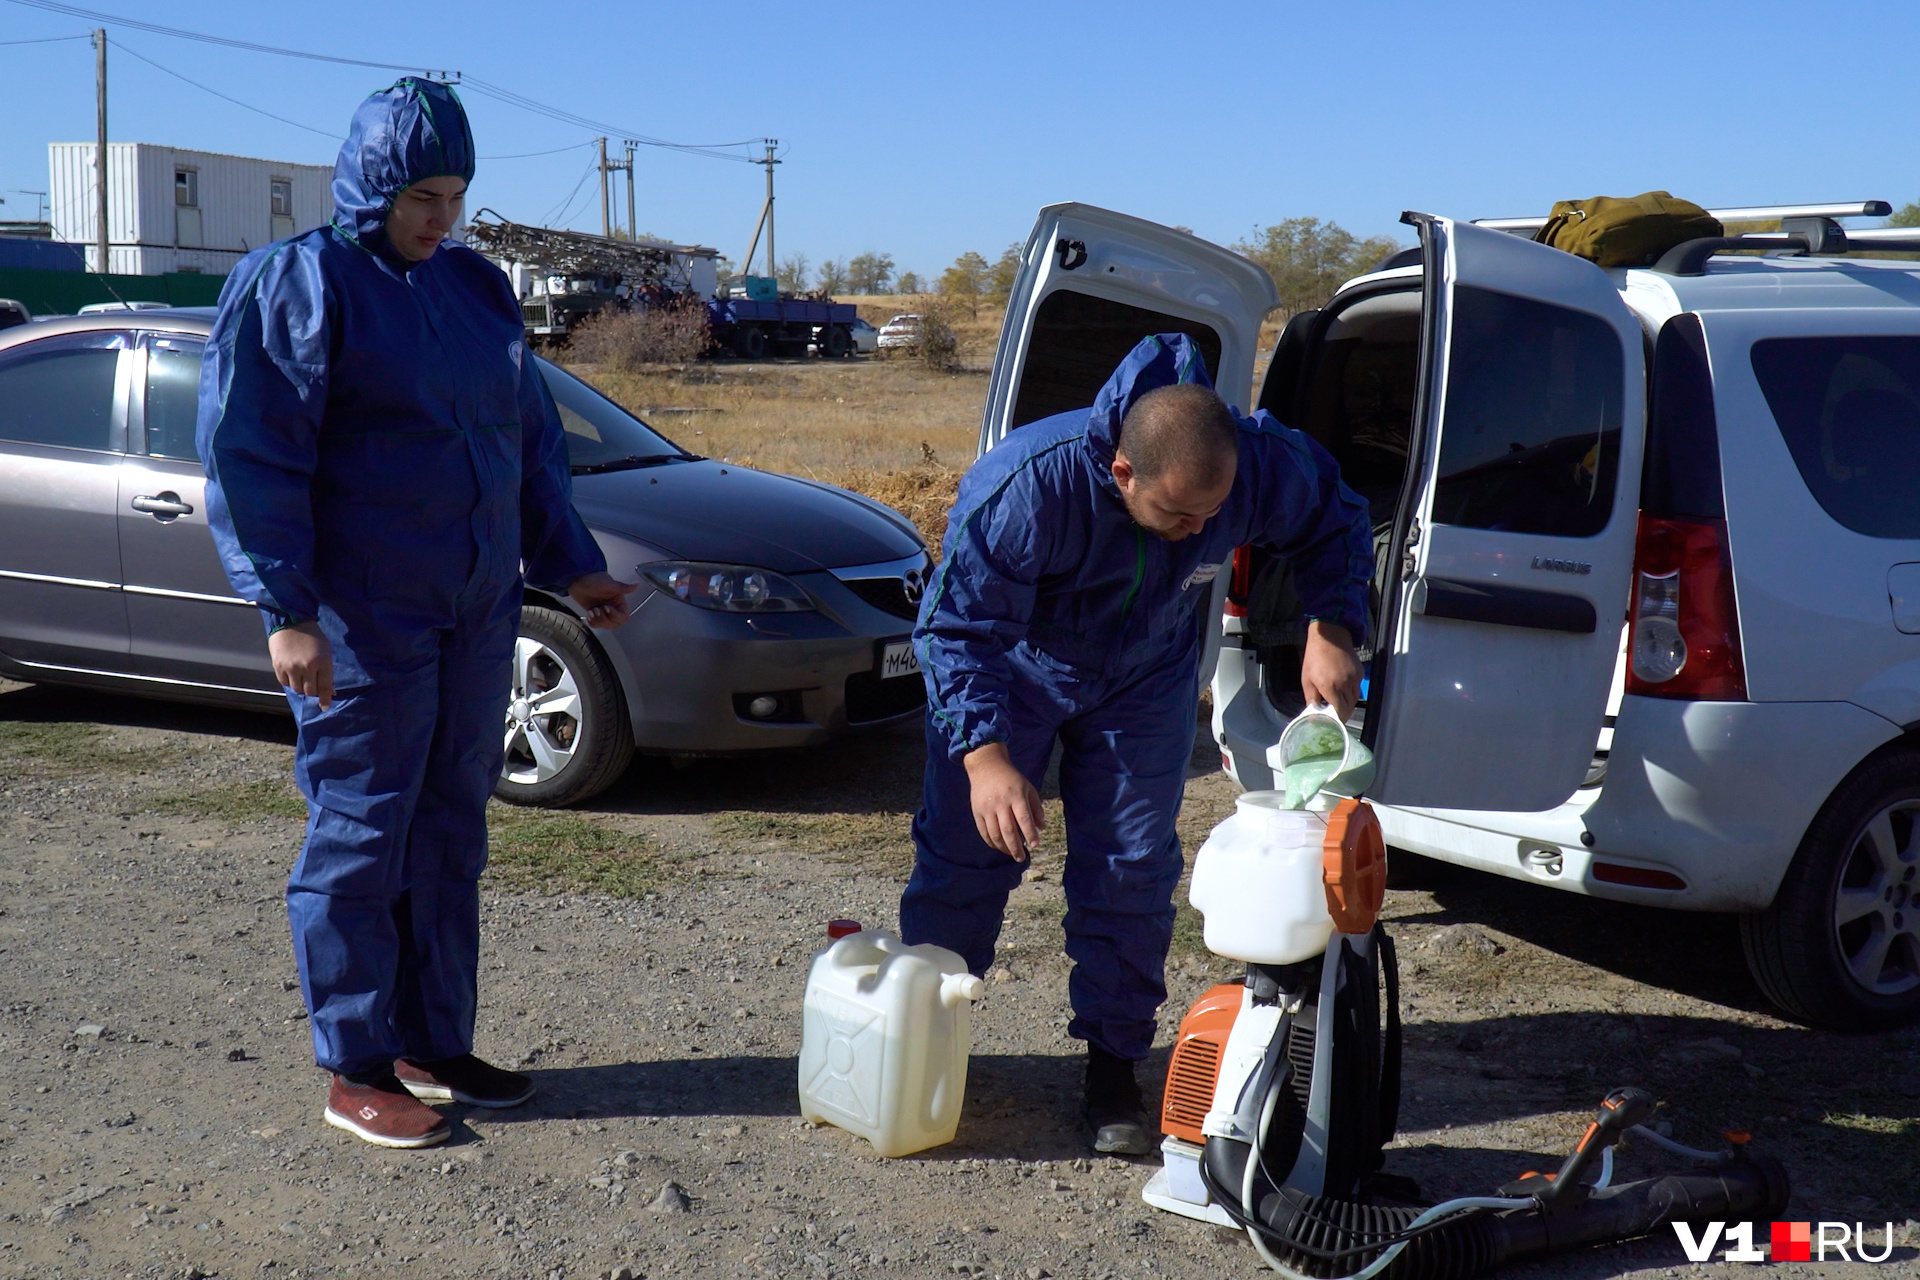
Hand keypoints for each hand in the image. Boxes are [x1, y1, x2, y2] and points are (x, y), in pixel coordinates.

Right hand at [268, 622, 333, 709]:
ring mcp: (291, 667)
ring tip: (302, 675)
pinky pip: (284, 683)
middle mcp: (307, 666)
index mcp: (322, 662)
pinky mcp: (278, 666)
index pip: (325, 687)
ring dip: (300, 686)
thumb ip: (327, 672)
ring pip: (297, 689)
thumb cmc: (312, 636)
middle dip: (312, 690)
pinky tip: (292, 672)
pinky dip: (289, 681)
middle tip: (312, 683)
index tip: (325, 706)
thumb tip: (331, 691)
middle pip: (310, 691)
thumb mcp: (326, 651)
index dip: (325, 699)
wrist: (291, 622)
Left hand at [568, 571, 641, 628]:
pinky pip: (597, 625)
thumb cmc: (594, 579)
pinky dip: (592, 622)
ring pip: (606, 625)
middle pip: (615, 623)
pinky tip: (589, 613)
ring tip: (592, 610)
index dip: (615, 615)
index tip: (606, 607)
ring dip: (598, 620)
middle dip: (605, 619)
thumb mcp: (610, 584)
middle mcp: (613, 608)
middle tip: (597, 609)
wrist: (578, 578)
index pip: (624, 616)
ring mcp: (604, 612)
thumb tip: (636, 585)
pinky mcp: (595, 614)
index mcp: (619, 602)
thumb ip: (623, 588)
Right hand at [962, 742, 1042, 861]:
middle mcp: (1001, 803)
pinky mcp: (977, 811)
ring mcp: (987, 808)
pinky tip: (999, 847)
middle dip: (1016, 847)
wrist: (986, 766)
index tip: (1035, 845)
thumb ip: (1036, 807)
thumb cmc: (1011, 778)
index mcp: (1016, 796)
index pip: (1024, 819)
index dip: (1030, 833)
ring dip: (1004, 848)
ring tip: (1011, 853)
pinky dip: (992, 842)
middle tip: (1022, 857)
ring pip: (995, 834)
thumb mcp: (1028, 788)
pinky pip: (984, 832)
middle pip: (1008, 830)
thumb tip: (1041, 828)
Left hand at [1301, 620, 1361, 720]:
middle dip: (1342, 714)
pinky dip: (1351, 692)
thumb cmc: (1314, 657)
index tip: (1332, 723)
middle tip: (1335, 717)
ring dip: (1347, 704)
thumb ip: (1311, 698)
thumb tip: (1314, 713)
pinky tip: (1343, 690)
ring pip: (1354, 699)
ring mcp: (1354, 678)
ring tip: (1339, 705)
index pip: (1339, 711)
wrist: (1330, 637)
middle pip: (1349, 707)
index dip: (1337, 719)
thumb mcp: (1307, 679)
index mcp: (1329, 686)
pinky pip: (1357, 688)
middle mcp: (1344, 684)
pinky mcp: (1360, 672)